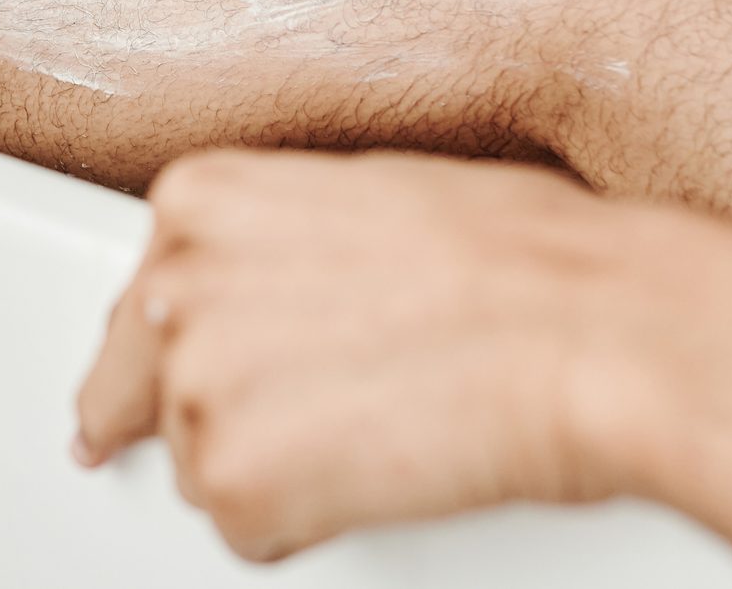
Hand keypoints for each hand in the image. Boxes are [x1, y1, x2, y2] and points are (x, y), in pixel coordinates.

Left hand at [72, 150, 650, 562]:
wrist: (589, 326)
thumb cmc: (517, 254)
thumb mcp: (360, 201)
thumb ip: (270, 248)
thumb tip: (260, 295)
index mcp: (199, 201)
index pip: (142, 302)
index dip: (174, 351)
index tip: (175, 384)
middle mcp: (175, 287)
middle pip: (143, 388)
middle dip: (205, 413)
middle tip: (290, 424)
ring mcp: (196, 388)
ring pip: (200, 463)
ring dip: (273, 465)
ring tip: (377, 424)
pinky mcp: (235, 484)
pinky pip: (246, 531)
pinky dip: (307, 522)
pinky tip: (378, 472)